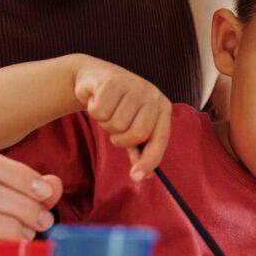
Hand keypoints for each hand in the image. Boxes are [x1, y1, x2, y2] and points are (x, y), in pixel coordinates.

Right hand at [73, 56, 171, 179]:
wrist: (95, 77)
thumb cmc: (118, 106)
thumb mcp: (131, 126)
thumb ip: (139, 148)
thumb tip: (146, 175)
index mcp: (162, 108)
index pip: (160, 139)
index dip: (149, 160)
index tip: (137, 177)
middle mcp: (152, 96)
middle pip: (136, 134)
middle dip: (119, 138)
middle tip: (113, 126)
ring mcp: (134, 86)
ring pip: (116, 124)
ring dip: (105, 123)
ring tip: (107, 109)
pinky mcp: (114, 81)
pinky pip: (100, 112)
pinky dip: (93, 110)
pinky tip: (96, 99)